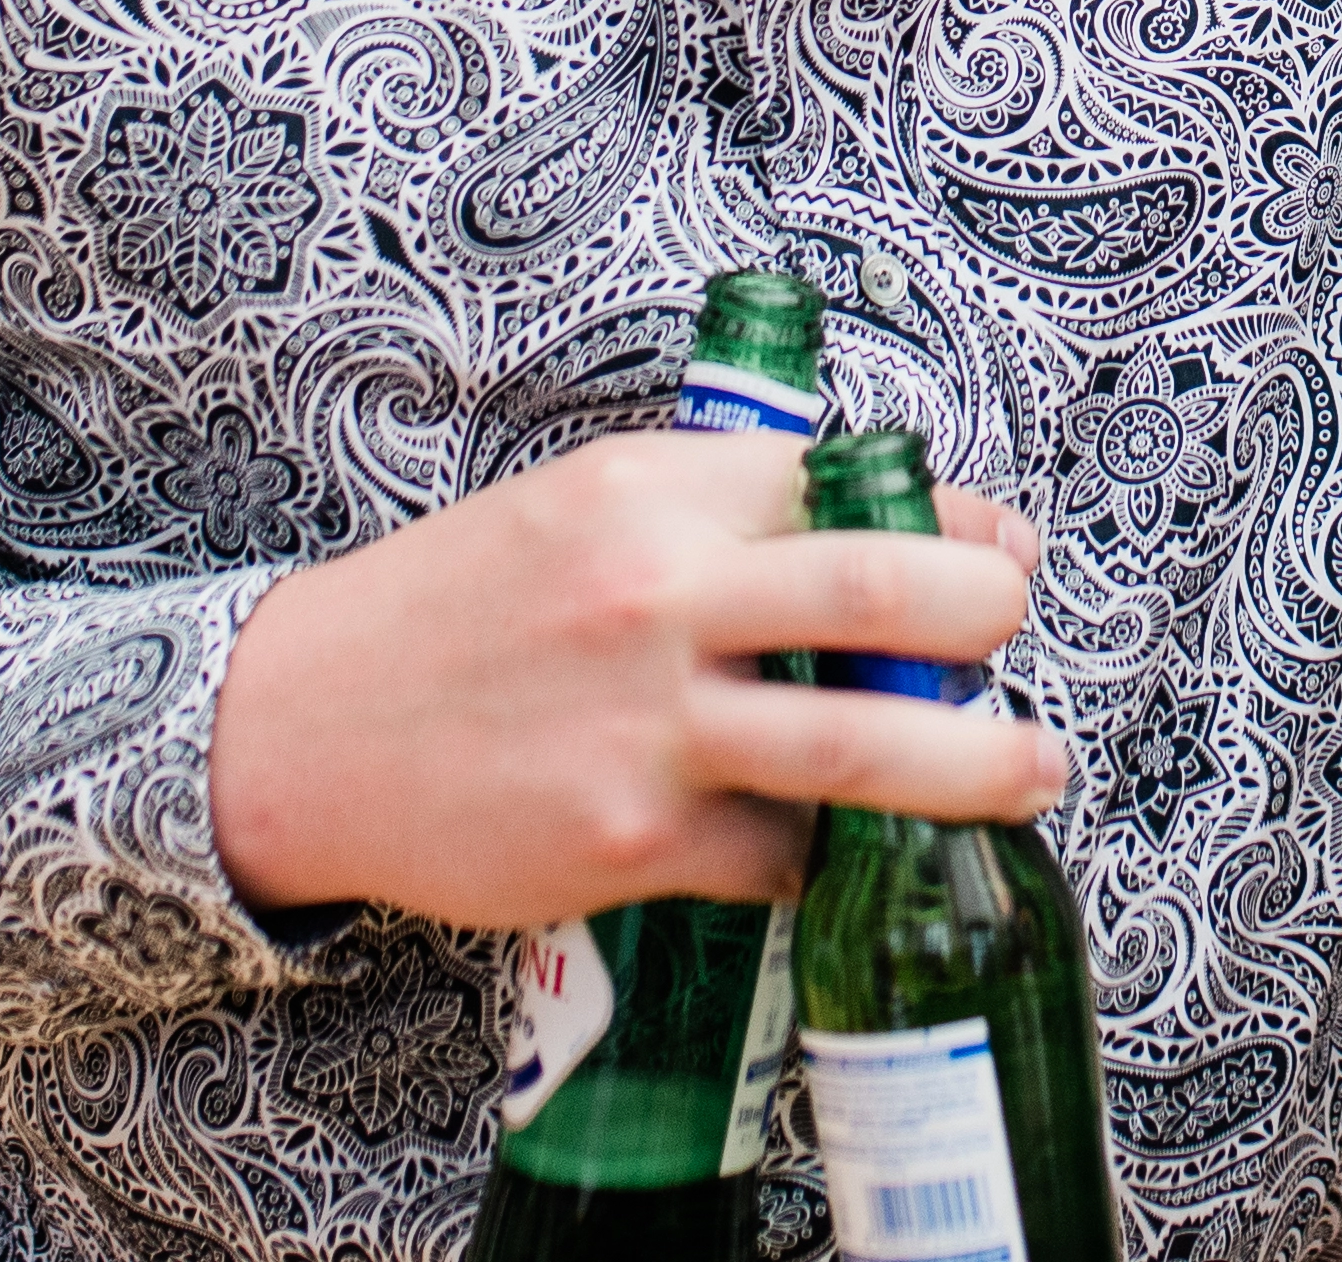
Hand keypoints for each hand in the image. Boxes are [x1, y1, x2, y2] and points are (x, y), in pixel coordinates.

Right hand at [207, 427, 1056, 926]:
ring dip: (975, 761)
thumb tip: (886, 529)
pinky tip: (825, 849)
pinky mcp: (630, 841)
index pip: (847, 485)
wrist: (304, 728)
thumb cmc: (460, 614)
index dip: (950, 516)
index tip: (999, 548)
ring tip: (1037, 768)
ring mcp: (646, 725)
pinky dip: (822, 856)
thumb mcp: (583, 512)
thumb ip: (720, 514)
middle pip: (882, 588)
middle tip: (1018, 629)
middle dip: (986, 609)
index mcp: (652, 490)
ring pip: (861, 745)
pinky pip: (779, 855)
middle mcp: (657, 595)